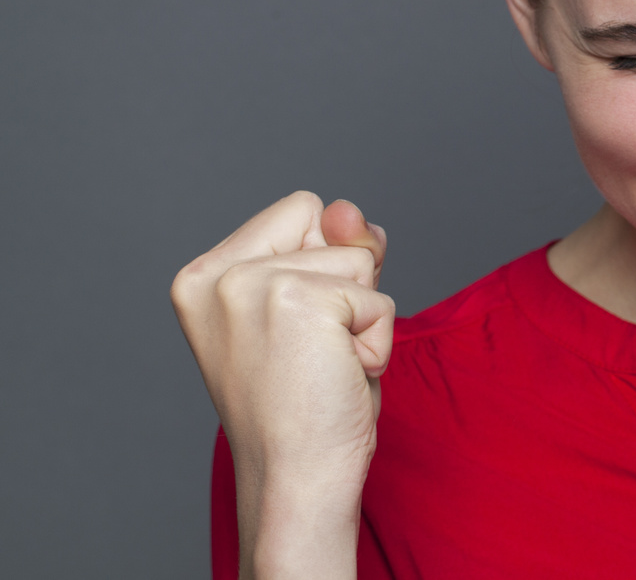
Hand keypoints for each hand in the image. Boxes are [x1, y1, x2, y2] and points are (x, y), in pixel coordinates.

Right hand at [171, 192, 392, 576]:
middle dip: (346, 288)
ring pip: (360, 261)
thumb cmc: (305, 402)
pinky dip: (376, 343)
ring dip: (362, 319)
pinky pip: (379, 301)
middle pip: (331, 226)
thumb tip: (348, 208)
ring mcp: (252, 285)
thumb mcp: (318, 309)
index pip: (302, 210)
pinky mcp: (298, 302)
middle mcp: (215, 274)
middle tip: (311, 353)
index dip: (324, 261)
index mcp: (203, 273)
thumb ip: (334, 247)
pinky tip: (337, 377)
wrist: (294, 477)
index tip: (297, 327)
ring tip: (322, 367)